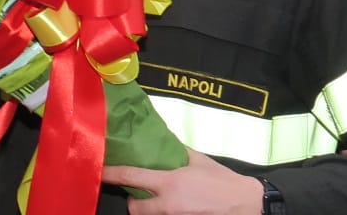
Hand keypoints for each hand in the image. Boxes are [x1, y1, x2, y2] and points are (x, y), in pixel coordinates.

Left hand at [103, 149, 264, 214]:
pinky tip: (174, 204)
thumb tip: (164, 140)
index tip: (100, 170)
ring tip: (157, 199)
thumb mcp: (198, 160)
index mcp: (169, 183)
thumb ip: (178, 151)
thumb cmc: (223, 181)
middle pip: (134, 208)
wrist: (246, 204)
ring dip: (148, 209)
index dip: (111, 174)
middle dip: (132, 202)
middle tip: (137, 193)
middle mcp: (168, 204)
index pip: (130, 177)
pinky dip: (164, 213)